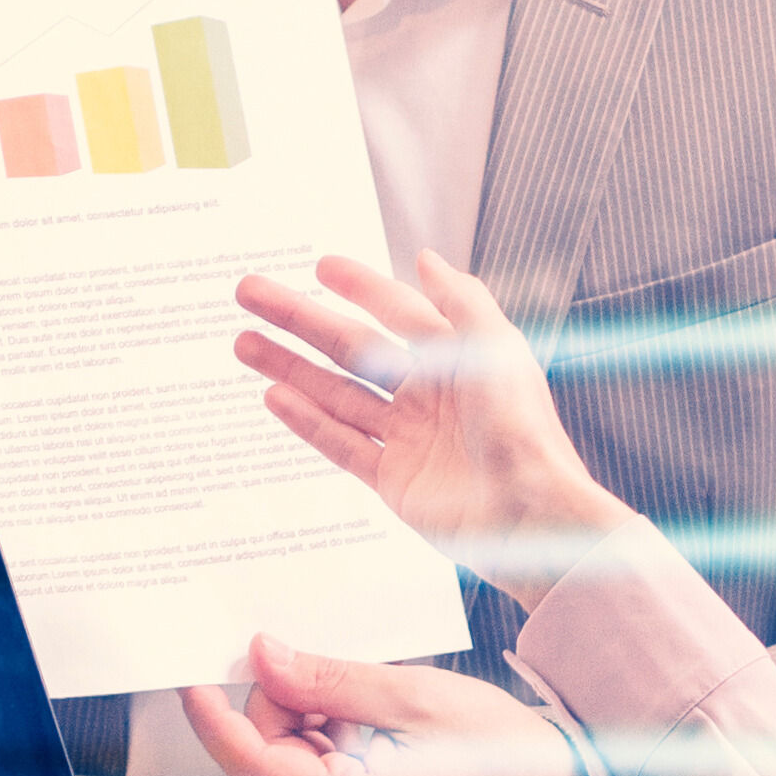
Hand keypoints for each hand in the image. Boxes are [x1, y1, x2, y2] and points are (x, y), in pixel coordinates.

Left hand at [183, 634, 591, 775]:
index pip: (252, 766)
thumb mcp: (414, 695)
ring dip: (310, 721)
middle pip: (266, 761)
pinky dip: (328, 739)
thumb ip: (329, 680)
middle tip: (321, 666)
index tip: (193, 679)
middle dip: (280, 706)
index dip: (214, 719)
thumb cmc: (507, 755)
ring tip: (372, 703)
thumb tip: (264, 659)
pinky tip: (372, 721)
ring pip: (288, 766)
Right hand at [235, 249, 633, 595]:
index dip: (360, 286)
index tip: (320, 267)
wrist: (531, 516)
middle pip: (351, 347)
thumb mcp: (498, 350)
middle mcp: (429, 394)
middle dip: (300, 320)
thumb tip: (427, 259)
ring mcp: (408, 438)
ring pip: (336, 394)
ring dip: (289, 368)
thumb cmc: (525, 431)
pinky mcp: (394, 480)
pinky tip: (274, 397)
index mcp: (457, 358)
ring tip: (244, 343)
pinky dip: (307, 422)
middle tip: (251, 294)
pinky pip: (341, 444)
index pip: (397, 311)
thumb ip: (460, 300)